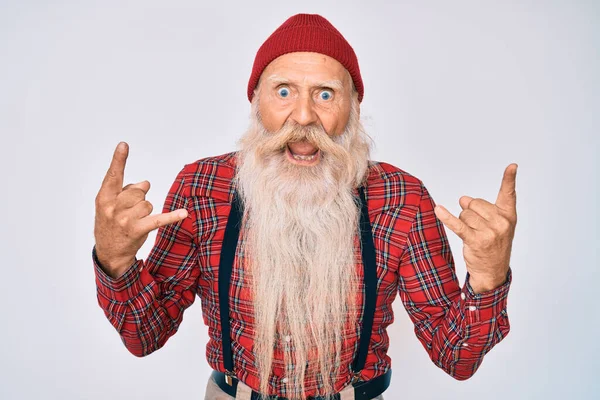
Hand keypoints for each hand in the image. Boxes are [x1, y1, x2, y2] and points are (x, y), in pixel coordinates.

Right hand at [93, 142, 188, 276]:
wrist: (109, 252)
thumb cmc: (111, 223)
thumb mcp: (110, 205)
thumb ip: (127, 189)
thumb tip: (146, 183)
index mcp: (103, 198)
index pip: (112, 176)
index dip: (118, 160)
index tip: (124, 145)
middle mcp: (113, 207)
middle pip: (138, 190)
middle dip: (138, 198)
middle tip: (129, 212)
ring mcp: (125, 220)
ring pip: (147, 203)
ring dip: (145, 211)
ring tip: (134, 221)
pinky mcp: (137, 230)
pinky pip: (159, 219)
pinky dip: (172, 216)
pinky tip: (184, 213)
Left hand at [433, 164, 517, 293]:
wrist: (493, 271)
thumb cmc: (493, 245)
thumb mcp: (494, 225)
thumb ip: (481, 208)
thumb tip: (463, 199)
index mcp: (509, 215)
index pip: (509, 193)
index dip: (509, 178)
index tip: (512, 165)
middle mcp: (501, 222)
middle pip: (474, 203)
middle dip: (470, 212)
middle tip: (478, 227)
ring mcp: (489, 232)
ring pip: (465, 214)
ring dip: (464, 222)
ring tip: (474, 234)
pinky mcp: (475, 241)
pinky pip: (457, 225)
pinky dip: (446, 217)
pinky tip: (438, 210)